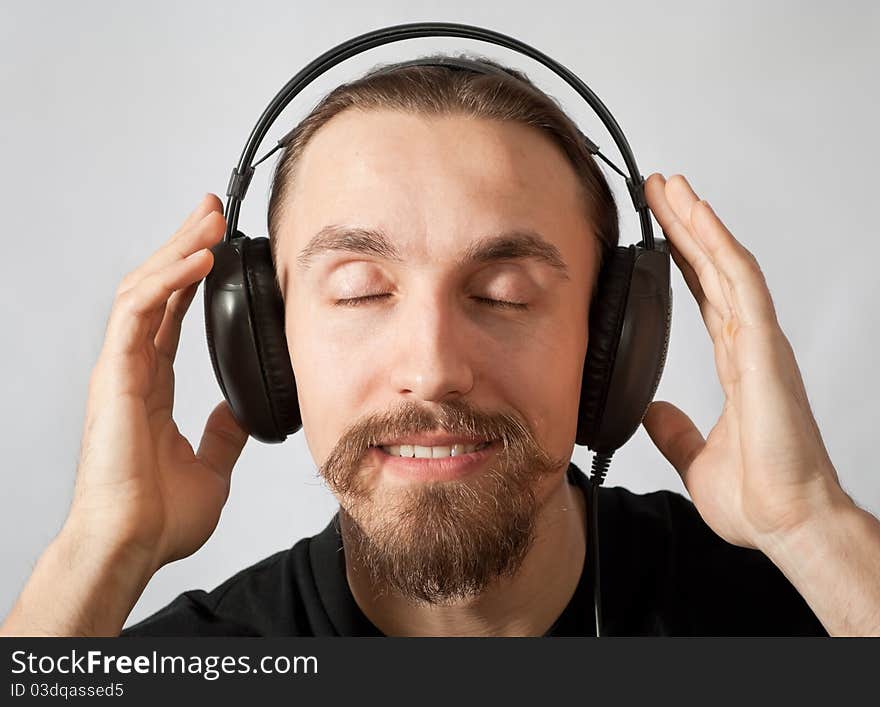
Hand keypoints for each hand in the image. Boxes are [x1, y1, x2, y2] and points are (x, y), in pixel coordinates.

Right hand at [68, 194, 249, 575]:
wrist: (133, 545)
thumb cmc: (159, 517)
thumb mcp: (211, 465)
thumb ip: (221, 434)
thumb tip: (237, 413)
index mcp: (152, 385)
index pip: (171, 314)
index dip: (191, 276)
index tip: (217, 246)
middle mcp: (132, 369)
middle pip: (157, 289)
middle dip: (184, 245)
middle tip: (213, 211)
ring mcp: (120, 369)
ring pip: (145, 289)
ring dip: (178, 249)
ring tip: (210, 220)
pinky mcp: (114, 375)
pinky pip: (139, 312)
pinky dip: (169, 281)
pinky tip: (199, 260)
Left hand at [640, 173, 848, 549]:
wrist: (789, 523)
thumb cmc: (760, 496)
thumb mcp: (695, 457)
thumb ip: (676, 430)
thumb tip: (653, 411)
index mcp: (737, 365)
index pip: (704, 296)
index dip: (682, 259)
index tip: (657, 229)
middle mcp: (750, 345)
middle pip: (714, 270)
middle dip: (686, 226)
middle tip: (659, 188)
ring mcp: (761, 343)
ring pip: (728, 266)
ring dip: (700, 222)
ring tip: (672, 186)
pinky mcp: (767, 350)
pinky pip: (743, 286)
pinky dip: (721, 248)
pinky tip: (699, 217)